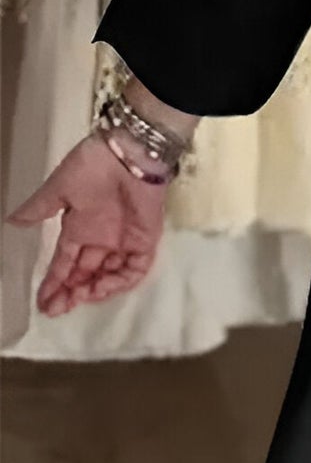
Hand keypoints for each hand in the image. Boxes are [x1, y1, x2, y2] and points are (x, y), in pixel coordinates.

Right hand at [6, 132, 166, 313]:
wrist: (127, 155)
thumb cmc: (92, 167)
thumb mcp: (58, 190)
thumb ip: (38, 210)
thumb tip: (11, 221)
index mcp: (79, 229)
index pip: (65, 263)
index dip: (55, 283)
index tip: (42, 302)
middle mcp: (101, 240)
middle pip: (86, 275)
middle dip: (71, 294)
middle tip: (57, 308)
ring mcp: (123, 241)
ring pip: (109, 276)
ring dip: (94, 290)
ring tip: (78, 298)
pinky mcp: (145, 241)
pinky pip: (134, 269)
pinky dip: (119, 281)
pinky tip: (102, 287)